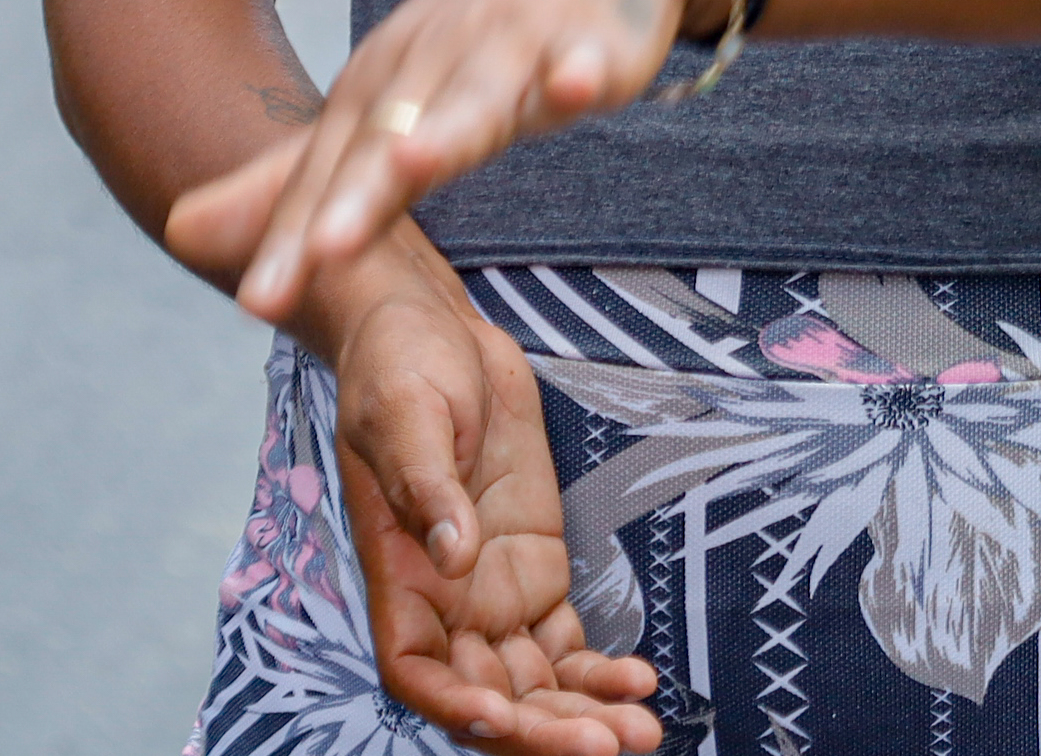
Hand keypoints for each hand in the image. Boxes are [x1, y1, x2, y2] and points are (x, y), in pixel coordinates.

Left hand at [171, 0, 736, 325]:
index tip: (257, 302)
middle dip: (359, 196)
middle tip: (319, 255)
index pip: (328, 174)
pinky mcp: (592, 31)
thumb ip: (294, 178)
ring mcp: (515, 42)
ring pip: (480, 94)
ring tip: (416, 165)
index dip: (293, 237)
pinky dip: (582, 67)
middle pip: (391, 136)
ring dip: (449, 127)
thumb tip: (177, 230)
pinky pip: (589, 53)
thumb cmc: (481, 30)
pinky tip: (577, 83)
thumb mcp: (385, 103)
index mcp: (380, 87)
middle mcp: (436, 61)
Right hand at [313, 245, 662, 753]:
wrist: (430, 325)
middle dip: (545, 731)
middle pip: (490, 697)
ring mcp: (492, 591)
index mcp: (400, 574)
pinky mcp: (536, 569)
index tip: (507, 718)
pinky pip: (566, 644)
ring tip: (644, 731)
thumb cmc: (397, 363)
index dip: (458, 709)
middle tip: (611, 743)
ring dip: (584, 715)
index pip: (418, 673)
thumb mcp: (406, 411)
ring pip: (536, 684)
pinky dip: (600, 671)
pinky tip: (641, 680)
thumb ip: (428, 484)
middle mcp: (445, 600)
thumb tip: (455, 552)